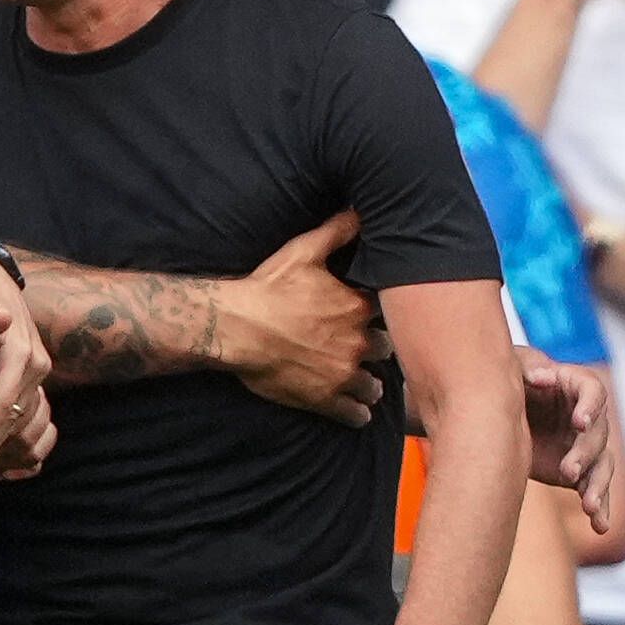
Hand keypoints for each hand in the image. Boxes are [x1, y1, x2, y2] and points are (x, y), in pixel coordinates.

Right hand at [218, 212, 389, 426]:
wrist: (235, 328)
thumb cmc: (268, 289)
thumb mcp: (303, 251)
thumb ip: (337, 232)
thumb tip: (361, 211)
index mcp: (357, 308)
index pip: (390, 314)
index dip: (383, 315)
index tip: (373, 316)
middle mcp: (357, 343)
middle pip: (385, 350)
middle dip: (377, 349)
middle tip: (367, 348)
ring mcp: (342, 374)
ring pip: (375, 386)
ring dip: (372, 384)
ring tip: (366, 382)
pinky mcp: (325, 399)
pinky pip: (354, 414)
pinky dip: (357, 412)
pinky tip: (355, 409)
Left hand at [515, 349, 614, 534]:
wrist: (494, 412)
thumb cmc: (504, 380)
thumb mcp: (509, 367)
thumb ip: (526, 367)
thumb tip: (541, 376)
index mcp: (574, 385)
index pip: (593, 392)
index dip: (590, 406)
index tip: (580, 421)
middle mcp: (586, 417)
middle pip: (597, 435)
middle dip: (585, 454)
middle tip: (568, 470)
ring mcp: (584, 446)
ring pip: (601, 466)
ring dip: (599, 487)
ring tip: (589, 507)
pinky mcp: (578, 471)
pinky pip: (593, 489)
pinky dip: (600, 508)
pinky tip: (600, 526)